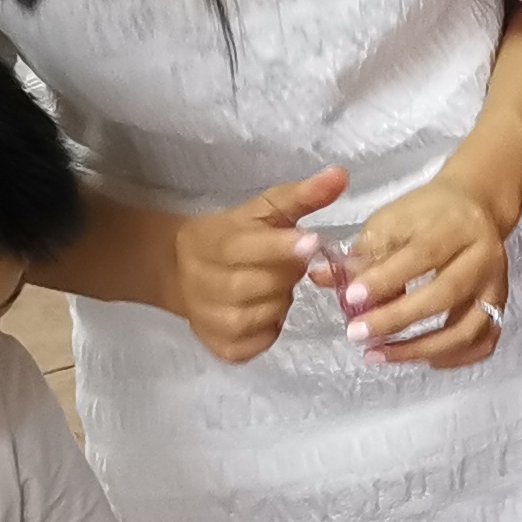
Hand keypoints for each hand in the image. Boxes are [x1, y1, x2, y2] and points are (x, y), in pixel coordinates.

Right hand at [170, 166, 345, 362]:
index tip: (312, 242)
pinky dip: (269, 330)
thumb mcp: (263, 211)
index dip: (283, 248)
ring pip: (262, 316)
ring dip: (279, 302)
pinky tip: (265, 312)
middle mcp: (206, 283)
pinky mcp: (220, 346)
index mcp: (215, 243)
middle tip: (292, 264)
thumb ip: (302, 195)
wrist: (180, 269)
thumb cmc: (233, 236)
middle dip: (286, 274)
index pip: (250, 248)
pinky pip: (257, 344)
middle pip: (261, 285)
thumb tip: (341, 175)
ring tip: (275, 286)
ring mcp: (210, 319)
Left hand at [330, 173, 509, 369]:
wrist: (475, 207)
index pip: (422, 255)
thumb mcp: (392, 220)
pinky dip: (453, 358)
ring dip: (420, 349)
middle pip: (445, 295)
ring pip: (466, 328)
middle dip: (397, 319)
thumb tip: (324, 279)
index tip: (350, 299)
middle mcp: (483, 257)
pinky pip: (482, 343)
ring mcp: (495, 286)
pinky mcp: (499, 306)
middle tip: (356, 334)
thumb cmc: (427, 214)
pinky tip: (421, 359)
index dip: (385, 280)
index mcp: (456, 226)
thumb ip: (363, 253)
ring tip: (378, 355)